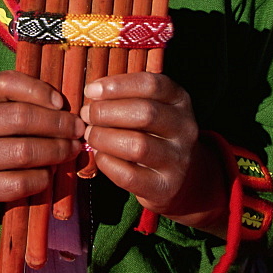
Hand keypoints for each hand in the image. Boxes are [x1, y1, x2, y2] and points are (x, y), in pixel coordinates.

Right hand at [0, 71, 83, 228]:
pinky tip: (48, 174)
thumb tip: (61, 106)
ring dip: (56, 151)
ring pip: (25, 152)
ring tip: (70, 150)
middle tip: (77, 129)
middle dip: (58, 124)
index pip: (8, 82)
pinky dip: (41, 178)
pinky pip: (19, 183)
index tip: (61, 103)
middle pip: (22, 118)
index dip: (39, 90)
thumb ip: (9, 101)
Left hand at [80, 73, 227, 236]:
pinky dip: (107, 163)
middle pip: (144, 113)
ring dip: (104, 138)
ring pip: (137, 146)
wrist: (183, 178)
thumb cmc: (154, 133)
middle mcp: (185, 128)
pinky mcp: (165, 187)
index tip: (91, 91)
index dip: (117, 85)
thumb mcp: (152, 107)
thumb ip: (126, 97)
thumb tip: (92, 95)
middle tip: (87, 115)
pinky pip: (128, 175)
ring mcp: (178, 159)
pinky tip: (100, 155)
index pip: (151, 85)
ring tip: (90, 134)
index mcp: (180, 100)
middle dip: (106, 112)